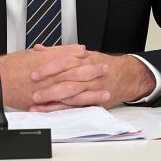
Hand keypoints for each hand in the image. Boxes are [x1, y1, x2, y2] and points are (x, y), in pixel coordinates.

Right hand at [0, 44, 99, 109]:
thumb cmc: (11, 66)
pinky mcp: (40, 104)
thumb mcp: (33, 54)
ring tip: (105, 92)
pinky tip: (86, 107)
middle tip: (106, 70)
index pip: (70, 59)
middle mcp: (47, 76)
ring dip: (90, 93)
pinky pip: (62, 107)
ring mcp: (44, 91)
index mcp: (45, 62)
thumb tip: (75, 49)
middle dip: (92, 73)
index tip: (96, 57)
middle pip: (75, 74)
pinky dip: (75, 107)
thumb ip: (55, 52)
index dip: (85, 59)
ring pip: (72, 92)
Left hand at [28, 49, 156, 111]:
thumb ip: (59, 52)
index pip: (65, 62)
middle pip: (68, 79)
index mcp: (85, 59)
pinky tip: (53, 111)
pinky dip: (66, 109)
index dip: (48, 68)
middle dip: (49, 87)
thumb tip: (38, 49)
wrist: (126, 76)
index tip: (34, 74)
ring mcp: (93, 88)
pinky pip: (79, 106)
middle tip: (34, 93)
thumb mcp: (83, 54)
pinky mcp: (96, 100)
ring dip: (54, 100)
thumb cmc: (101, 65)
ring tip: (38, 105)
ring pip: (73, 94)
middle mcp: (89, 73)